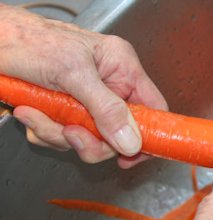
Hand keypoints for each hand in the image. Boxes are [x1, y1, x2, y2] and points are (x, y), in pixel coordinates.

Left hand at [0, 4, 166, 167]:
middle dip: (90, 140)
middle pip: (118, 133)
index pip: (153, 108)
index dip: (148, 135)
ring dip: (59, 134)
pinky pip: (65, 136)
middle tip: (70, 134)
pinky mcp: (66, 110)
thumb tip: (132, 141)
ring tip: (37, 113)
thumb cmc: (30, 41)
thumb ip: (106, 108)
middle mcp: (108, 86)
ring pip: (89, 138)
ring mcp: (87, 100)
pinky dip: (45, 131)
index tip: (131, 155)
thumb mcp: (72, 73)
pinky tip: (31, 112)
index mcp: (122, 68)